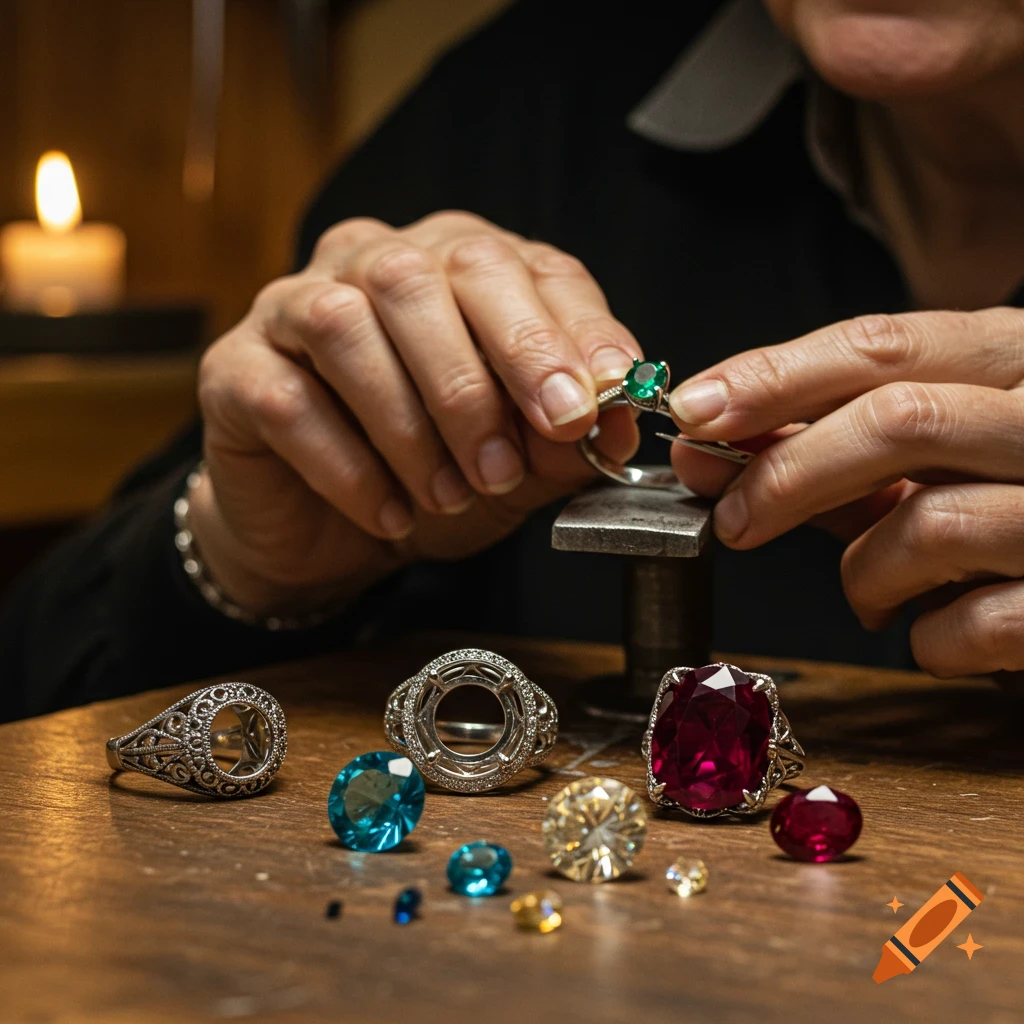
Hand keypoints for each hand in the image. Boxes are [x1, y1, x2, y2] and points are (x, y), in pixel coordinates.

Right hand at [193, 211, 640, 614]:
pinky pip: (288, 400)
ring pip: (346, 326)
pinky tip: (390, 513)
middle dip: (480, 377)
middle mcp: (369, 263)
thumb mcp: (515, 462)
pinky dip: (349, 466)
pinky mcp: (235, 369)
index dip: (563, 333)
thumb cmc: (429, 475)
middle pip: (420, 278)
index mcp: (453, 266)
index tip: (594, 404)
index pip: (517, 267)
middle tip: (511, 463)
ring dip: (411, 425)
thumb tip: (618, 424)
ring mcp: (290, 307)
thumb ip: (562, 440)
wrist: (329, 531)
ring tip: (450, 495)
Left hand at [667, 308, 1023, 677]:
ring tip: (867, 594)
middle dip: (791, 473)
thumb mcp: (937, 460)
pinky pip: (975, 623)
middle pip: (899, 421)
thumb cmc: (1011, 505)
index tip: (693, 411)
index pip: (881, 345)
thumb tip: (708, 443)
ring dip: (865, 573)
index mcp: (1015, 360)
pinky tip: (931, 634)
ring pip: (930, 523)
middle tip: (732, 519)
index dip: (773, 377)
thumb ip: (832, 449)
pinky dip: (927, 640)